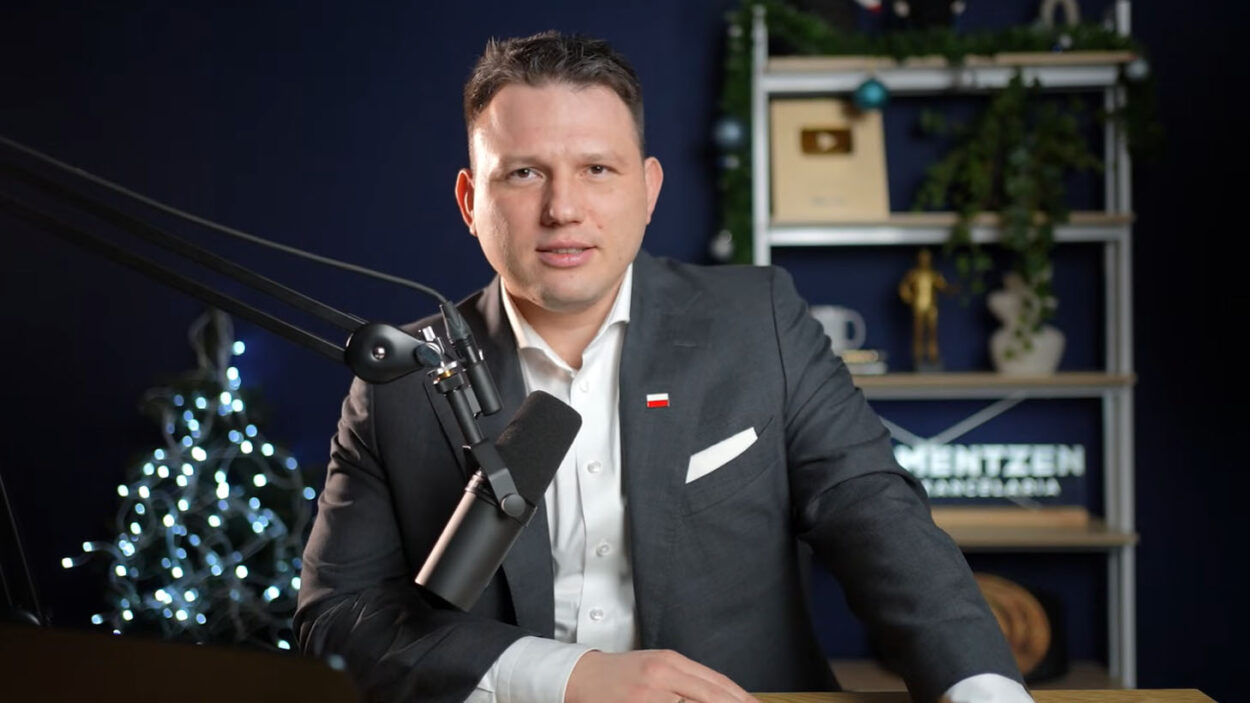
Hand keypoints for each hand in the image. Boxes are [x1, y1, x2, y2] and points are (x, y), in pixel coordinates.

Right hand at [564, 649, 760, 702]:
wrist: (582, 677)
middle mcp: (662, 676)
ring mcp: (648, 696)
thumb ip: (690, 681)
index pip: (718, 684)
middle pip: (712, 697)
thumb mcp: (659, 667)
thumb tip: (724, 696)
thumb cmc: (622, 674)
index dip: (742, 700)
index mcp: (671, 661)